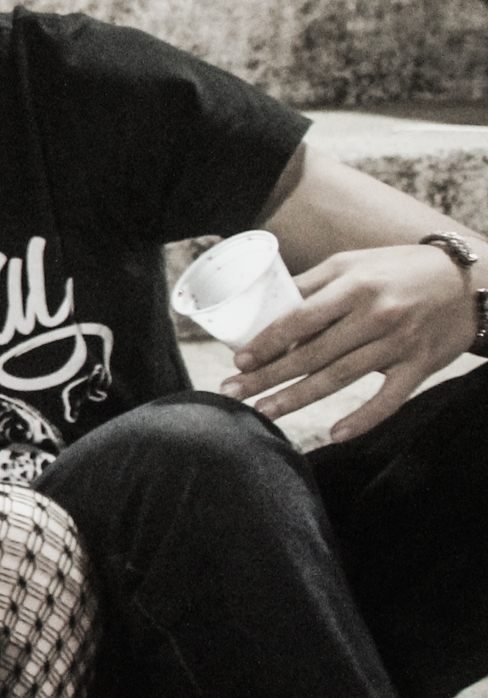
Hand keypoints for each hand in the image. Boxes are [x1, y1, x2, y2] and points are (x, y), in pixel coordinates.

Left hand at [220, 241, 480, 439]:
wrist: (470, 283)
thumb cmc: (400, 269)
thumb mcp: (353, 263)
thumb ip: (312, 284)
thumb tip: (266, 303)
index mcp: (354, 286)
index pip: (300, 318)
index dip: (267, 341)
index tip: (239, 359)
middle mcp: (375, 316)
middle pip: (312, 353)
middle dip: (268, 375)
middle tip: (232, 391)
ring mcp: (399, 344)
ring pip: (340, 378)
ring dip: (298, 398)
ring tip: (264, 411)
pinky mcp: (420, 366)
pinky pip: (388, 400)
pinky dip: (362, 419)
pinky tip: (334, 433)